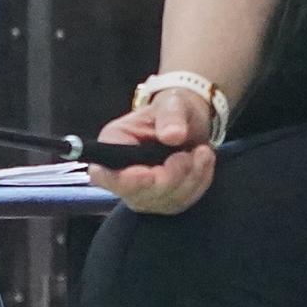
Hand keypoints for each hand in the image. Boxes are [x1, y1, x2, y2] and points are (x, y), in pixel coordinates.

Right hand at [92, 87, 219, 215]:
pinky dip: (199, 181)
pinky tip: (203, 162)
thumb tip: (172, 135)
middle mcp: (120, 176)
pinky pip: (184, 200)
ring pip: (165, 200)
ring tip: (202, 151)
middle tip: (193, 152)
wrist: (188, 123)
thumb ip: (170, 117)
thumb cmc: (172, 110)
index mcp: (112, 146)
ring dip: (191, 176)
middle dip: (172, 176)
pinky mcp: (163, 202)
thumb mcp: (172, 104)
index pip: (103, 174)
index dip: (123, 180)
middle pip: (139, 194)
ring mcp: (141, 193)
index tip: (146, 173)